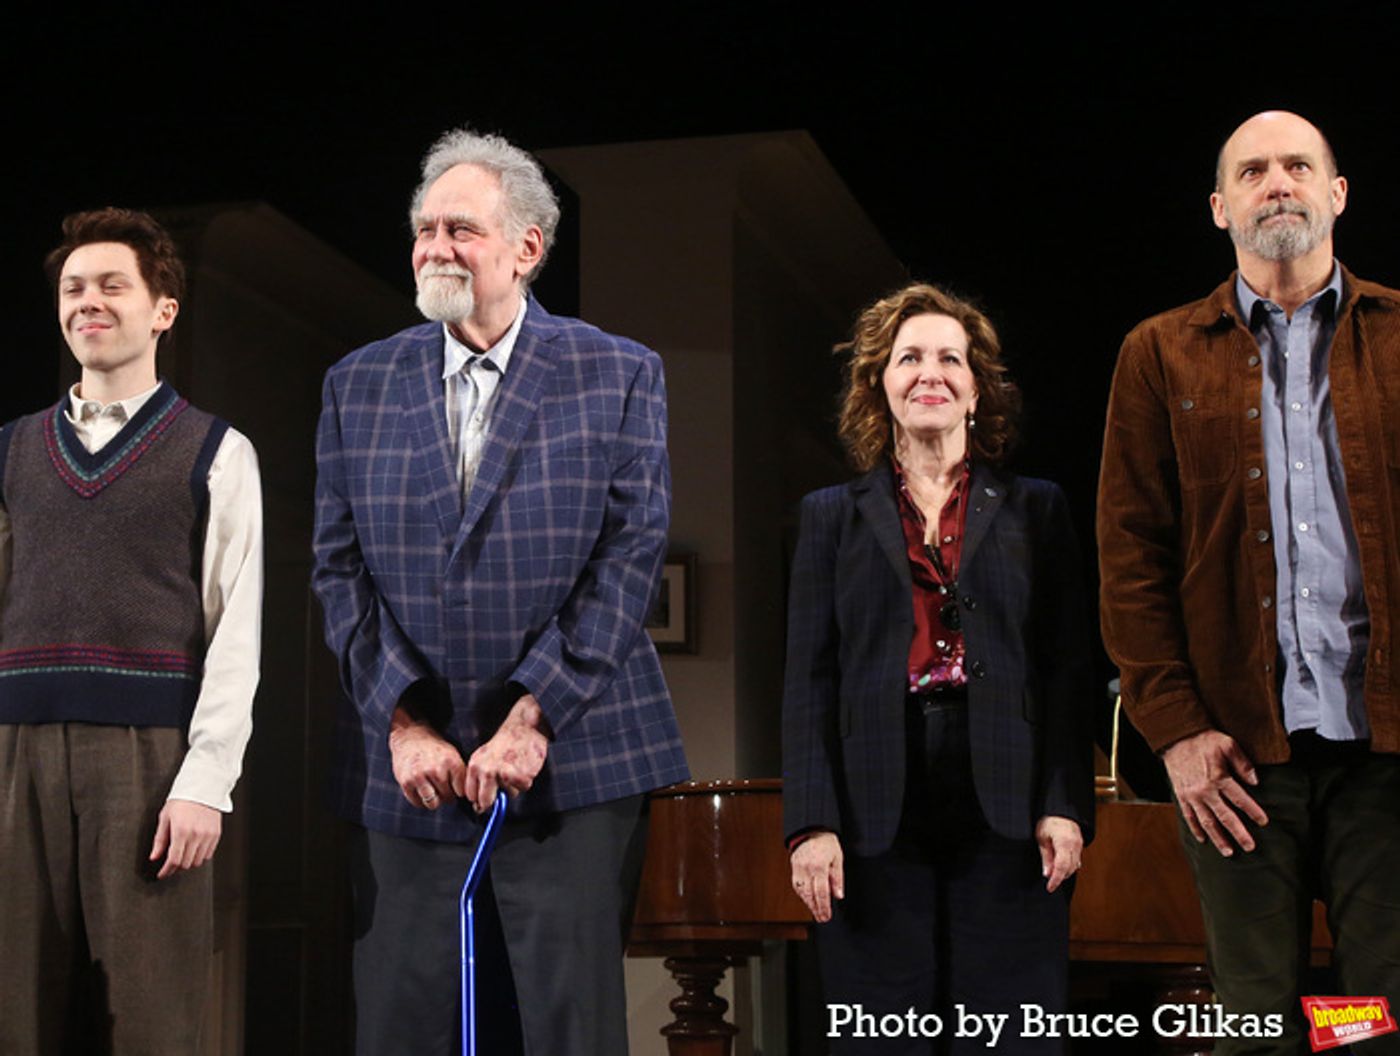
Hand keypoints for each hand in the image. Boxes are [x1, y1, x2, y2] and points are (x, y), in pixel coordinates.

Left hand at [150, 800, 221, 879]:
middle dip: (176, 866)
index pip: (174, 860)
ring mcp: (208, 835)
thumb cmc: (181, 800)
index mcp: (181, 831)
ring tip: (183, 855)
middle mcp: (196, 835)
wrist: (203, 787)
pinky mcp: (216, 834)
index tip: (162, 874)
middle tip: (171, 863)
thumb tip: (154, 857)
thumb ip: (160, 840)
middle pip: (186, 864)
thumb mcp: (165, 818)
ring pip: (198, 862)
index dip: (166, 871)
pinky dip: (200, 856)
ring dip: (189, 862)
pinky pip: (208, 854)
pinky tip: (194, 849)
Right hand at [389, 705, 467, 809]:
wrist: (411, 737)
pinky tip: (422, 791)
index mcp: (451, 762)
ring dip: (434, 801)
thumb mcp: (453, 755)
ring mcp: (420, 776)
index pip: (462, 791)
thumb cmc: (435, 750)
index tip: (456, 789)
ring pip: (432, 803)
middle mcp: (436, 770)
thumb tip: (470, 796)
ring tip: (434, 792)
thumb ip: (461, 774)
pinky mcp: (406, 782)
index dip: (459, 792)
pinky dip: (421, 801)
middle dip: (447, 796)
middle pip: (448, 798)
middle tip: (443, 789)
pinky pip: (417, 803)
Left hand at [464, 695, 549, 812]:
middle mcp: (484, 771)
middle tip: (504, 785)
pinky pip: (523, 788)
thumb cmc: (506, 745)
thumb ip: (481, 782)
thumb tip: (480, 809)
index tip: (490, 792)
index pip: (471, 795)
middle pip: (485, 802)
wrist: (524, 727)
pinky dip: (526, 781)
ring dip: (514, 787)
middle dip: (496, 800)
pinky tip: (524, 767)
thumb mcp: (486, 760)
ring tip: (516, 768)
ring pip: (508, 796)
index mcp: (474, 766)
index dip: (481, 797)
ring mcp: (500, 773)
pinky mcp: (516, 774)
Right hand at [790, 831, 843, 922]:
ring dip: (808, 903)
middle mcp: (806, 869)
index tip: (827, 916)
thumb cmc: (827, 843)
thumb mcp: (837, 858)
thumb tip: (838, 895)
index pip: (821, 892)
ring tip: (815, 911)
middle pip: (809, 895)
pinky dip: (802, 894)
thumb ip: (838, 878)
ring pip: (801, 891)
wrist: (811, 830)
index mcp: (819, 867)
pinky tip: (807, 899)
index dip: (824, 907)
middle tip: (822, 919)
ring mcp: (798, 868)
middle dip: (815, 909)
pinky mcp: (794, 867)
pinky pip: (796, 885)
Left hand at [1034, 815, 1082, 892]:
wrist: (1060, 809)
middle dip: (1059, 877)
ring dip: (1064, 872)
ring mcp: (1079, 845)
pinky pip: (1076, 860)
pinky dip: (1069, 866)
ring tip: (1052, 872)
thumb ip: (1046, 857)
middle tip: (1048, 880)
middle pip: (1069, 869)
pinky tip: (1061, 866)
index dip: (1056, 880)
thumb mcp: (1042, 837)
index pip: (1061, 867)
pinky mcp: (1080, 845)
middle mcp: (1075, 846)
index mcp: (1064, 843)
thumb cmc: (1048, 821)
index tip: (1049, 888)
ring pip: (1074, 866)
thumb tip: (1047, 874)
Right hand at [1162, 729, 1268, 855]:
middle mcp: (1205, 791)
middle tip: (1250, 847)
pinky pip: (1189, 816)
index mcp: (1219, 777)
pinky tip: (1203, 839)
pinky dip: (1196, 829)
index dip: (1253, 811)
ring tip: (1229, 852)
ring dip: (1218, 838)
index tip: (1263, 821)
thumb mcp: (1228, 744)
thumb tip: (1256, 782)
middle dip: (1239, 833)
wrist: (1176, 736)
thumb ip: (1243, 763)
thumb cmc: (1204, 739)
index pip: (1240, 799)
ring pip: (1207, 822)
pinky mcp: (1181, 796)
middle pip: (1225, 816)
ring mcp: (1192, 795)